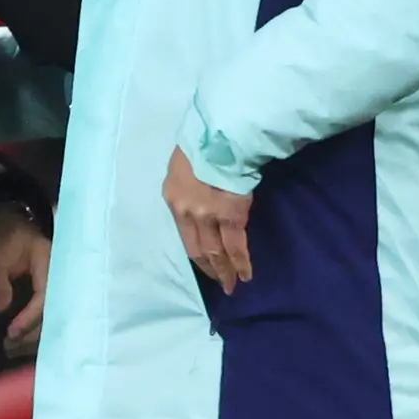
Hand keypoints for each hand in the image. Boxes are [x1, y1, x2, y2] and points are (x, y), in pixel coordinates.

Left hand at [0, 207, 50, 355]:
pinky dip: (32, 327)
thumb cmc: (3, 238)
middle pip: (53, 312)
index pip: (46, 296)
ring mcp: (57, 285)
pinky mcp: (50, 292)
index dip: (30, 317)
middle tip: (9, 345)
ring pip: (51, 316)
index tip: (11, 331)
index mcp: (50, 263)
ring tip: (10, 347)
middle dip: (32, 332)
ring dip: (32, 334)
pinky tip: (17, 339)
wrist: (10, 224)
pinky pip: (45, 313)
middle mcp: (59, 276)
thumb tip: (1, 310)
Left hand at [164, 147, 252, 291]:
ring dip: (225, 271)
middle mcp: (186, 212)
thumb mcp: (185, 164)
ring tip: (233, 285)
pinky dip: (241, 263)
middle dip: (209, 269)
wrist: (220, 134)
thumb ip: (190, 184)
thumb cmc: (204, 141)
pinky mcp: (230, 216)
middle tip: (220, 284)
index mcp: (173, 198)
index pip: (183, 233)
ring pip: (216, 253)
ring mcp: (207, 217)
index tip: (204, 263)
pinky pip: (235, 247)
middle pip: (197, 249)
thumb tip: (203, 195)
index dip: (195, 251)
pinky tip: (246, 274)